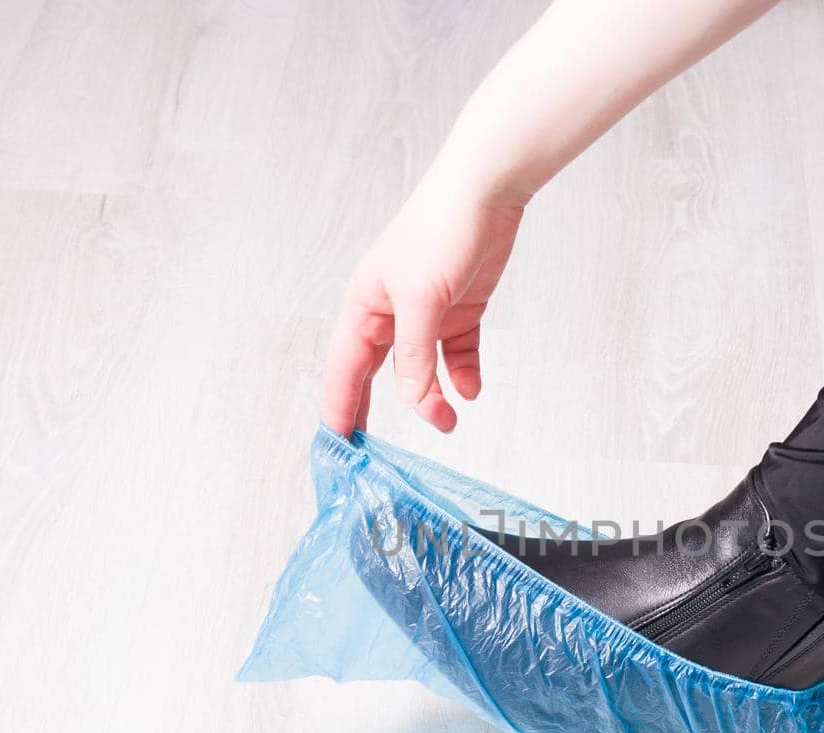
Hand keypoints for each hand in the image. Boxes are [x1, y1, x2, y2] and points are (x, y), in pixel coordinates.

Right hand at [321, 174, 524, 434]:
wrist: (487, 190)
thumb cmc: (441, 229)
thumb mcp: (421, 299)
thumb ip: (413, 355)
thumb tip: (409, 400)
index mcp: (365, 305)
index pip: (344, 366)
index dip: (338, 404)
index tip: (336, 443)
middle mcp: (390, 312)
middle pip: (376, 373)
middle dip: (375, 410)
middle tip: (375, 452)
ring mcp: (426, 313)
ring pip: (422, 369)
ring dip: (433, 398)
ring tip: (449, 421)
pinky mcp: (461, 310)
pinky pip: (456, 354)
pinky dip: (462, 375)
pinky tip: (470, 389)